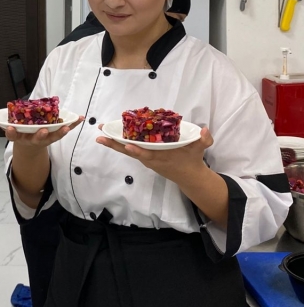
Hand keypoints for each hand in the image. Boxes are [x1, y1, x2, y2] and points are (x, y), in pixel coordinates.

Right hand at [0, 106, 83, 149]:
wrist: (29, 147)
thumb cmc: (18, 132)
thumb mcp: (4, 124)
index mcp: (19, 136)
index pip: (14, 135)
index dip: (12, 133)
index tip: (10, 128)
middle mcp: (32, 139)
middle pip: (36, 139)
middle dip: (40, 135)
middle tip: (43, 130)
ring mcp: (45, 139)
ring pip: (53, 137)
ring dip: (60, 133)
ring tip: (66, 127)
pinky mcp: (55, 136)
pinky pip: (64, 131)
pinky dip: (72, 126)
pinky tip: (79, 119)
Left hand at [96, 125, 213, 184]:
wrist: (190, 176)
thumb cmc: (192, 161)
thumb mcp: (200, 150)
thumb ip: (204, 140)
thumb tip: (205, 130)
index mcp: (161, 157)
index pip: (147, 154)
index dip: (136, 150)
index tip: (126, 145)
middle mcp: (150, 158)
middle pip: (130, 151)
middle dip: (115, 145)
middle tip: (100, 136)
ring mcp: (146, 158)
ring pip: (128, 150)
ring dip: (114, 143)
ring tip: (101, 134)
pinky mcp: (145, 157)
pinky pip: (131, 149)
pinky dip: (121, 143)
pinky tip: (112, 135)